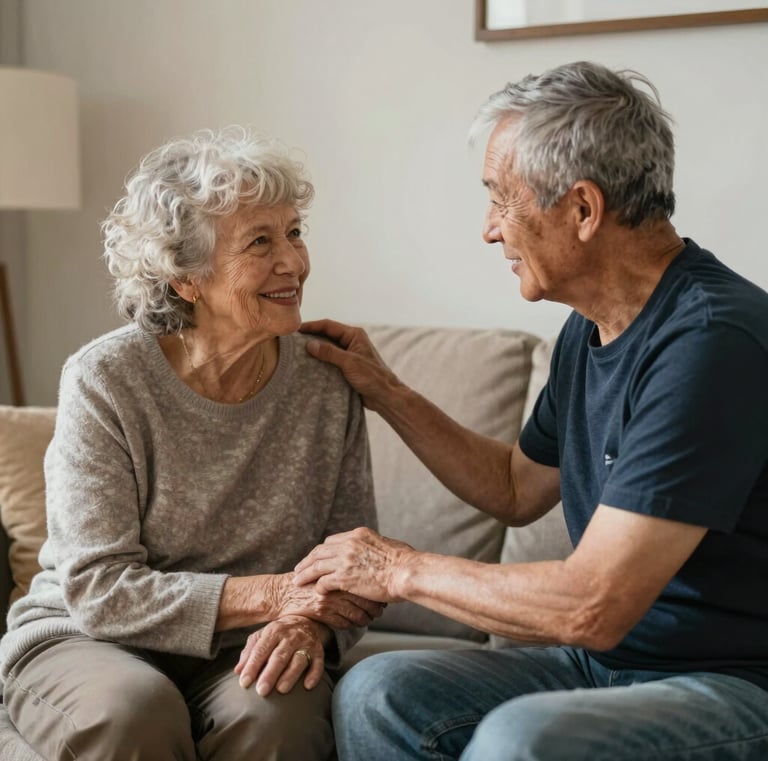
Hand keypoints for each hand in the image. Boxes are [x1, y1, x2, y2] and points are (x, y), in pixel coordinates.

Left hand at [235, 615, 326, 695]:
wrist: (305, 619)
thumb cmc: (278, 633)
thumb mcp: (262, 636)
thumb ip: (249, 652)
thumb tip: (238, 671)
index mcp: (273, 631)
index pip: (261, 650)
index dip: (252, 666)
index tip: (244, 683)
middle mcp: (290, 636)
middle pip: (279, 656)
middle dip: (270, 674)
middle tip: (261, 691)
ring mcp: (306, 643)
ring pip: (298, 660)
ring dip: (290, 675)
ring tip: (281, 689)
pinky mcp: (318, 650)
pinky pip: (318, 663)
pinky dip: (314, 674)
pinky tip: (308, 685)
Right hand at [271, 573, 385, 627]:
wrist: (281, 593)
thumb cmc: (304, 582)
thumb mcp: (324, 570)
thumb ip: (341, 571)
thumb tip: (366, 575)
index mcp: (338, 569)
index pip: (365, 581)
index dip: (376, 591)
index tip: (382, 596)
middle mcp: (335, 583)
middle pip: (364, 598)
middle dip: (375, 607)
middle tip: (381, 610)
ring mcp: (329, 598)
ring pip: (356, 613)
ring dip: (365, 618)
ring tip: (370, 619)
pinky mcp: (321, 612)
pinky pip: (344, 623)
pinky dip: (352, 624)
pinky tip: (354, 623)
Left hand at [293, 527, 414, 601]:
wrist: (407, 572)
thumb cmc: (405, 562)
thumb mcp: (388, 545)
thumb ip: (374, 547)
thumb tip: (378, 550)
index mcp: (358, 534)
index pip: (331, 541)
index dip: (321, 551)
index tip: (315, 559)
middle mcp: (348, 544)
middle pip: (320, 551)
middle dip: (307, 561)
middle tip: (298, 569)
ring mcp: (345, 560)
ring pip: (316, 566)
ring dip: (305, 574)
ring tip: (296, 582)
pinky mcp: (345, 577)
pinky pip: (324, 582)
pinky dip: (318, 587)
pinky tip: (316, 593)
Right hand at [300, 320, 400, 411]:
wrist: (385, 396)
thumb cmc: (372, 377)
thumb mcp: (349, 362)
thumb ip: (330, 352)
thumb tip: (310, 344)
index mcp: (354, 335)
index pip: (328, 325)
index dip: (311, 326)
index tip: (295, 329)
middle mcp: (351, 342)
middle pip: (327, 335)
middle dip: (311, 337)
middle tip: (293, 341)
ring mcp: (349, 354)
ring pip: (328, 348)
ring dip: (315, 350)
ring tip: (297, 353)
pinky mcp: (348, 367)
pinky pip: (330, 361)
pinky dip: (320, 361)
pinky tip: (309, 366)